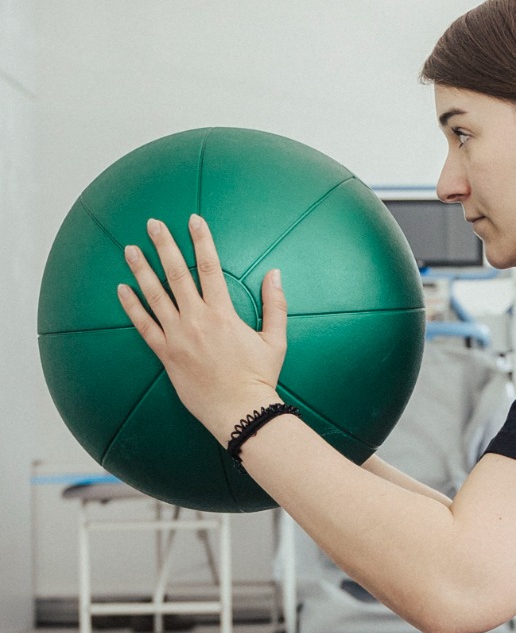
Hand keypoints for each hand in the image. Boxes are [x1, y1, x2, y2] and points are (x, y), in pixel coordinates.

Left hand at [117, 215, 286, 444]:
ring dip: (141, 269)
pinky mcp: (166, 354)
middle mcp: (197, 320)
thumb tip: (275, 273)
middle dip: (164, 245)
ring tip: (130, 249)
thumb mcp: (275, 339)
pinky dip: (132, 306)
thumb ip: (275, 304)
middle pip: (176, 274)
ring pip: (155, 295)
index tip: (194, 220)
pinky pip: (144, 326)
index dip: (201, 241)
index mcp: (223, 314)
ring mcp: (178, 337)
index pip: (210, 267)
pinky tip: (122, 289)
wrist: (240, 412)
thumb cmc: (259, 378)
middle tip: (153, 224)